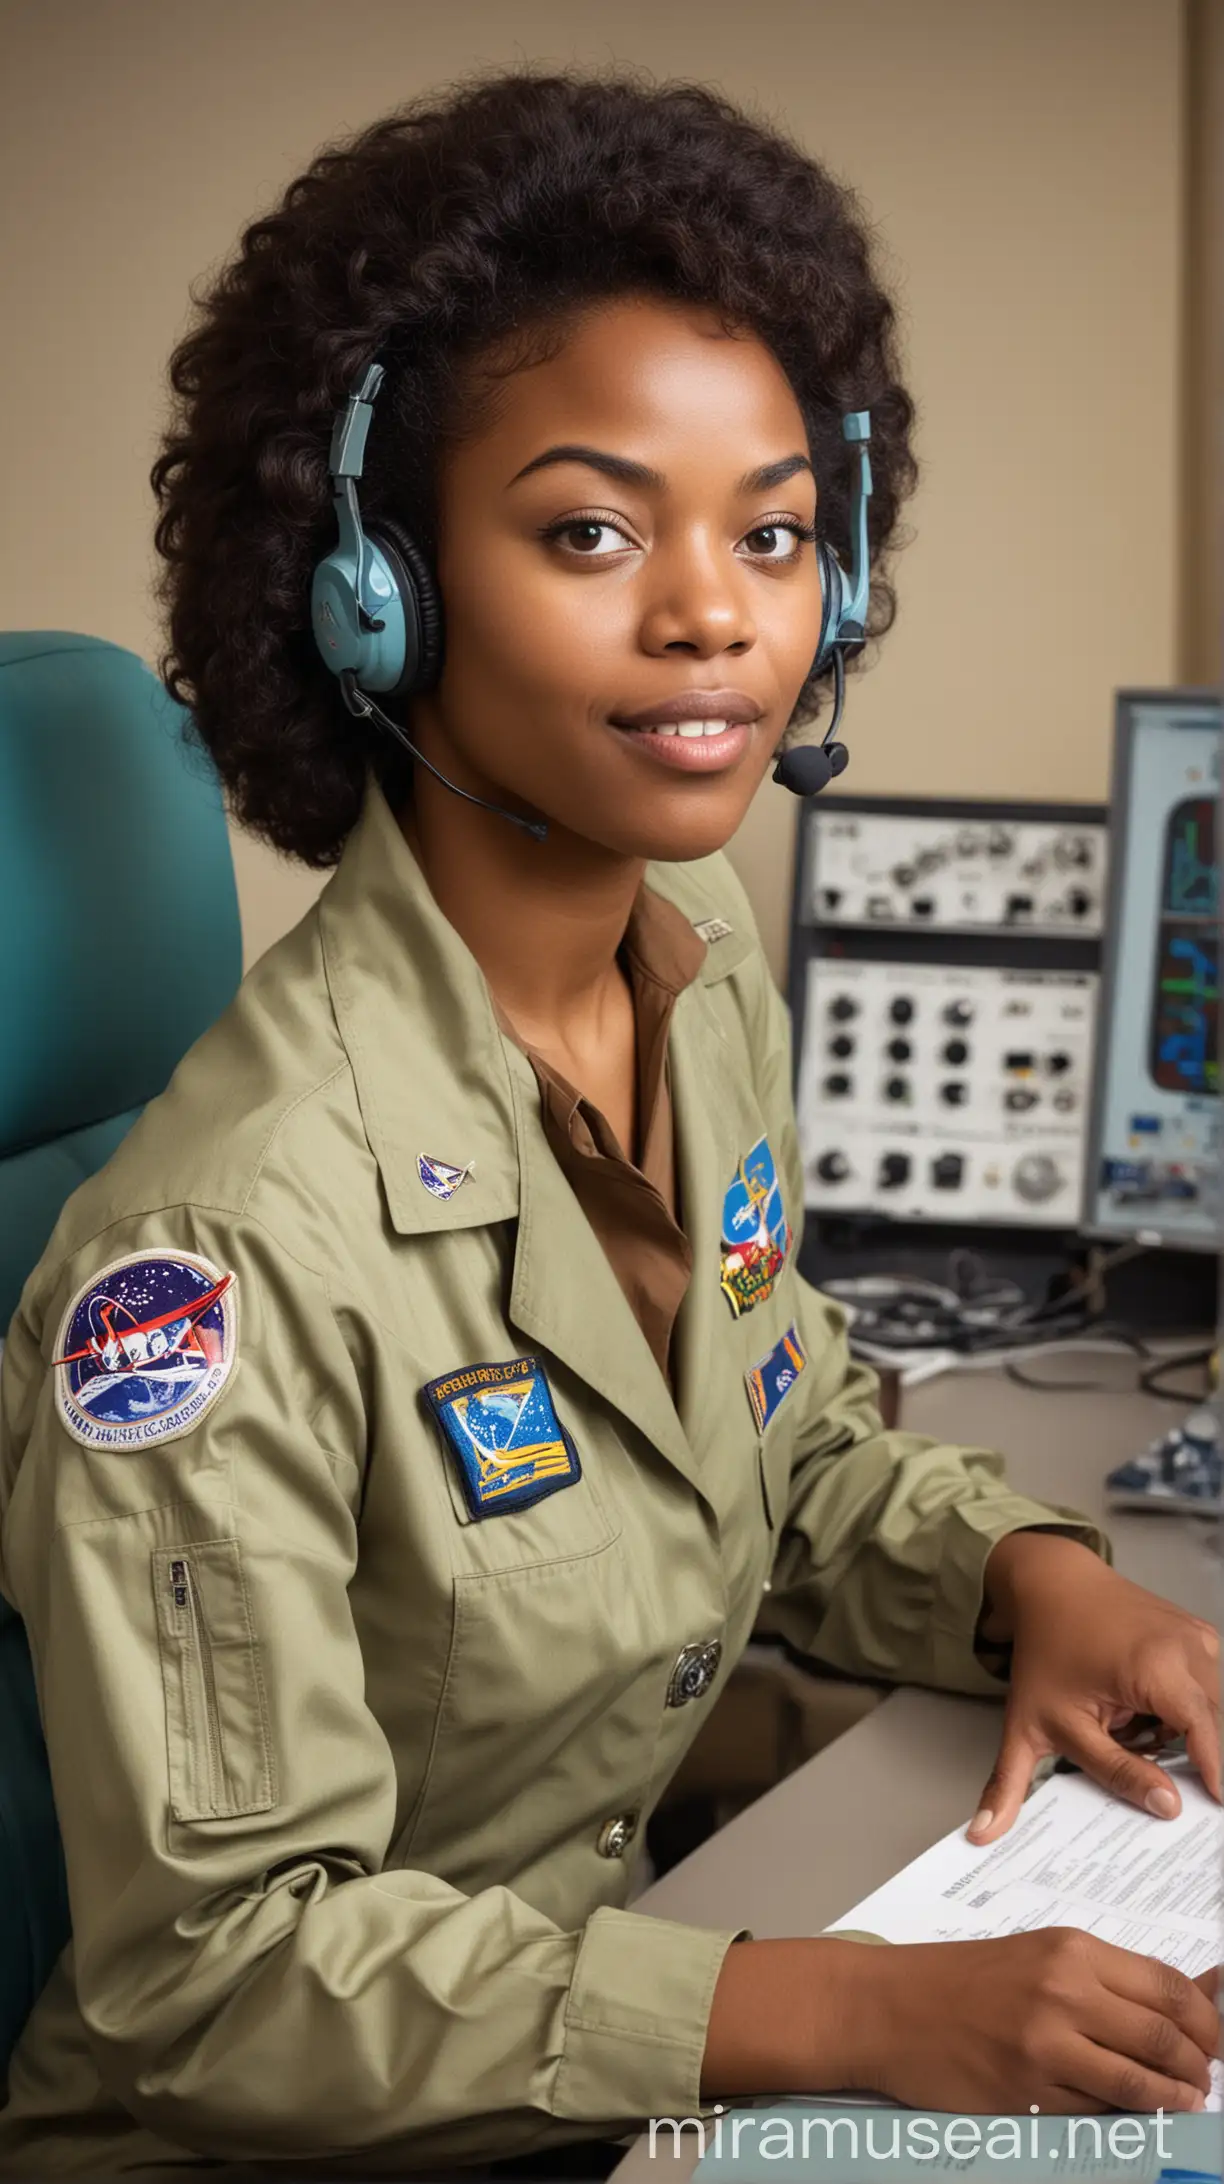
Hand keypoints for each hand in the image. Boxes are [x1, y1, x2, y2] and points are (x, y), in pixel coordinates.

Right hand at [855, 1930, 1216, 2114]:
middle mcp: (1063, 1993)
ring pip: (1138, 2085)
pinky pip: (1097, 2115)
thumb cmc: (965, 1979)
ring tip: (1183, 2102)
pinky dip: (1125, 2120)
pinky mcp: (1027, 2095)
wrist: (892, 2006)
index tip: (1217, 2039)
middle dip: (1199, 2067)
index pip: (1170, 1988)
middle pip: (1164, 2038)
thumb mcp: (1040, 1954)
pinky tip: (1134, 2116)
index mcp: (1071, 1950)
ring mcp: (1045, 2047)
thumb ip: (1108, 1978)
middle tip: (1207, 2079)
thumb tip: (1194, 1997)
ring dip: (1173, 2100)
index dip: (1208, 2021)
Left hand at [968, 1533, 1220, 1842]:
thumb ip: (1017, 1783)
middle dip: (1178, 1754)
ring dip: (1175, 1730)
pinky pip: (1201, 1688)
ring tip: (1125, 1723)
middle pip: (1206, 1727)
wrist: (1052, 1582)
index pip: (1204, 1733)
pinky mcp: (1197, 1635)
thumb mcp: (1031, 1723)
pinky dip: (1177, 1706)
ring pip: (1205, 1710)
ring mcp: (1196, 1637)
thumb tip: (993, 1831)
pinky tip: (1139, 1704)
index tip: (1211, 1807)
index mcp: (1158, 1666)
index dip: (1212, 1773)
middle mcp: (1187, 1646)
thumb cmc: (1046, 1647)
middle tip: (1131, 1748)